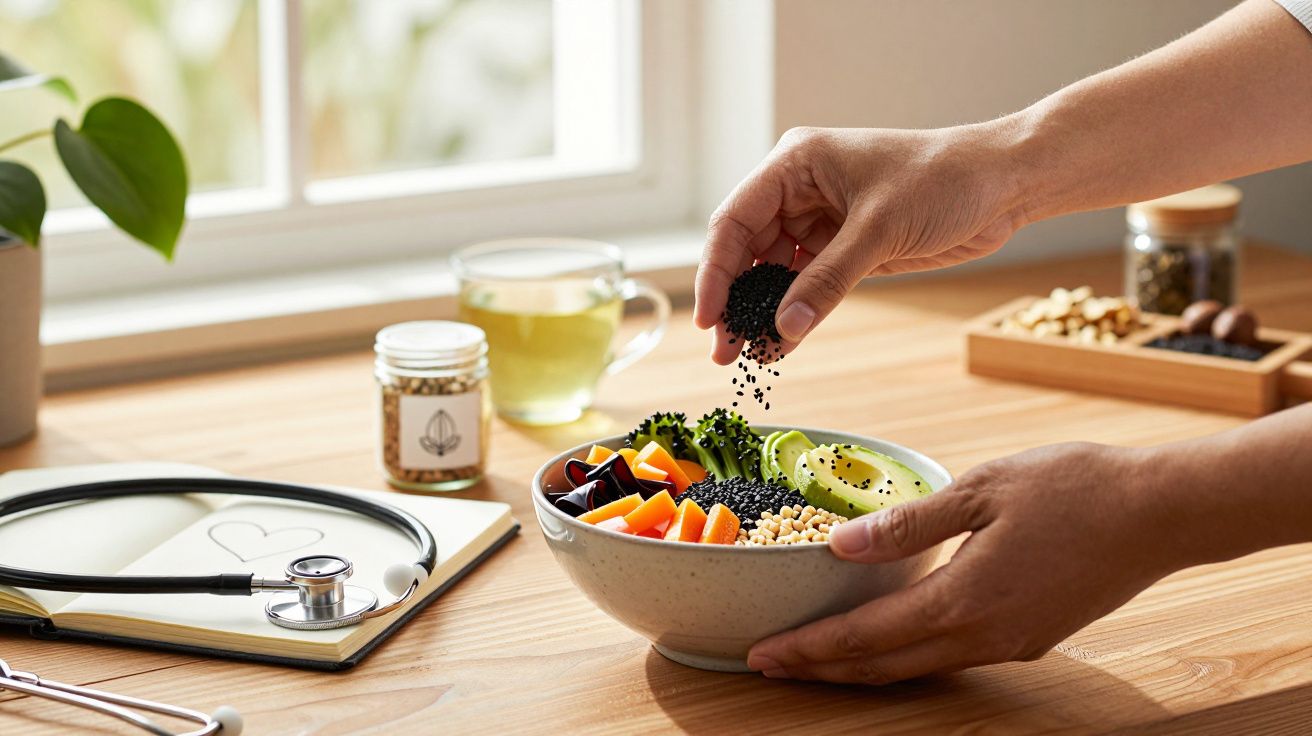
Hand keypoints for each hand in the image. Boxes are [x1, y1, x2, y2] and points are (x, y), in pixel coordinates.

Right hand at [694, 124, 1027, 363]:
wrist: (1003, 184)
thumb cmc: (944, 179)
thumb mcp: (879, 230)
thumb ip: (828, 280)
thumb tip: (784, 329)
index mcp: (795, 164)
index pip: (734, 220)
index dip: (715, 272)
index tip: (709, 319)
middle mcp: (799, 190)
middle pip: (746, 250)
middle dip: (734, 300)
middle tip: (724, 351)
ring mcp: (820, 220)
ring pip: (773, 272)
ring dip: (761, 313)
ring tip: (749, 356)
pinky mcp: (844, 247)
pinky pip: (806, 285)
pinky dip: (794, 314)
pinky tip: (781, 344)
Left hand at [746, 442, 1185, 683]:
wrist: (1163, 513)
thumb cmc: (1076, 488)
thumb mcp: (982, 489)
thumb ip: (908, 526)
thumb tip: (840, 547)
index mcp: (963, 600)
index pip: (865, 638)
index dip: (809, 650)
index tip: (763, 654)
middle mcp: (983, 636)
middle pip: (884, 667)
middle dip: (822, 670)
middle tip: (769, 664)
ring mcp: (1010, 643)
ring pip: (918, 668)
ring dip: (861, 667)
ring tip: (817, 657)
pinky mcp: (1031, 637)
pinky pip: (953, 656)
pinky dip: (907, 655)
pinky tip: (890, 638)